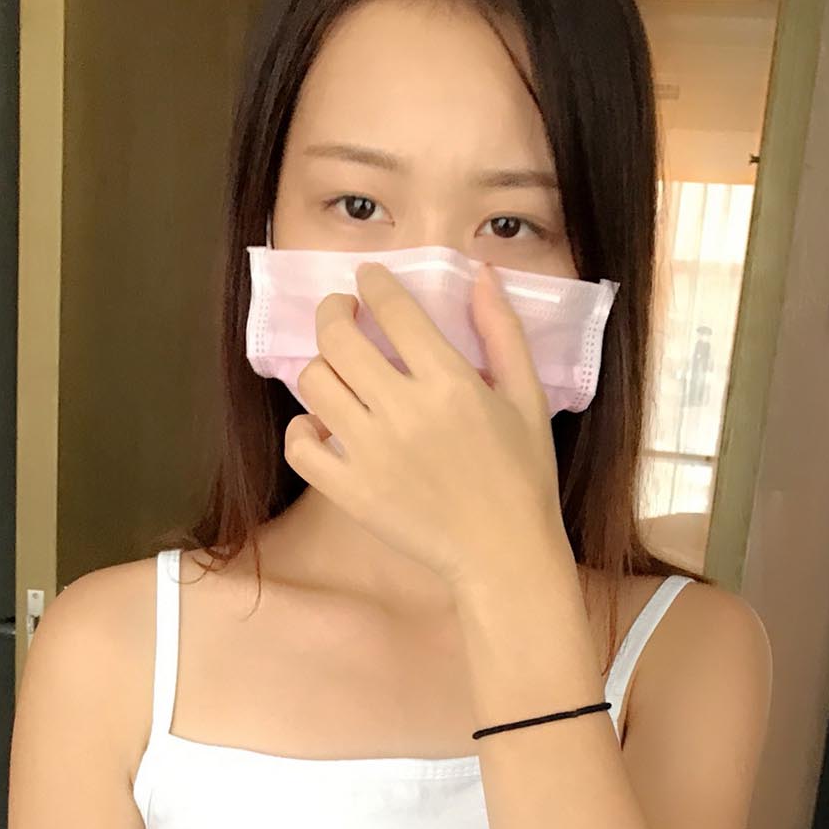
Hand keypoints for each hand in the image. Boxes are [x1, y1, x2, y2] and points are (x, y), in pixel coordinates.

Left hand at [281, 259, 571, 594]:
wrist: (504, 554)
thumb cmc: (524, 476)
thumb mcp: (528, 397)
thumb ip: (502, 331)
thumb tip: (480, 273)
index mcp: (449, 381)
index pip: (392, 308)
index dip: (373, 282)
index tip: (369, 281)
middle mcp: (404, 411)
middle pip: (338, 338)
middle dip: (333, 312)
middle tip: (341, 313)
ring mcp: (372, 453)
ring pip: (314, 384)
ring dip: (320, 366)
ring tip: (337, 371)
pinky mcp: (352, 492)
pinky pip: (300, 446)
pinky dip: (301, 429)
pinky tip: (321, 424)